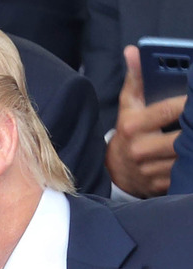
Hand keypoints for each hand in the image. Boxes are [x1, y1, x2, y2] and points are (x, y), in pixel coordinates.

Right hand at [106, 45, 185, 197]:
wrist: (115, 172)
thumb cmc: (127, 132)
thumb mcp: (128, 105)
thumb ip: (136, 78)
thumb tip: (133, 51)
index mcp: (132, 126)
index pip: (168, 110)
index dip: (189, 103)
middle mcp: (139, 149)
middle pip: (182, 137)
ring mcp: (149, 169)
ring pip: (186, 157)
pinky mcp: (159, 185)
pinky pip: (186, 173)